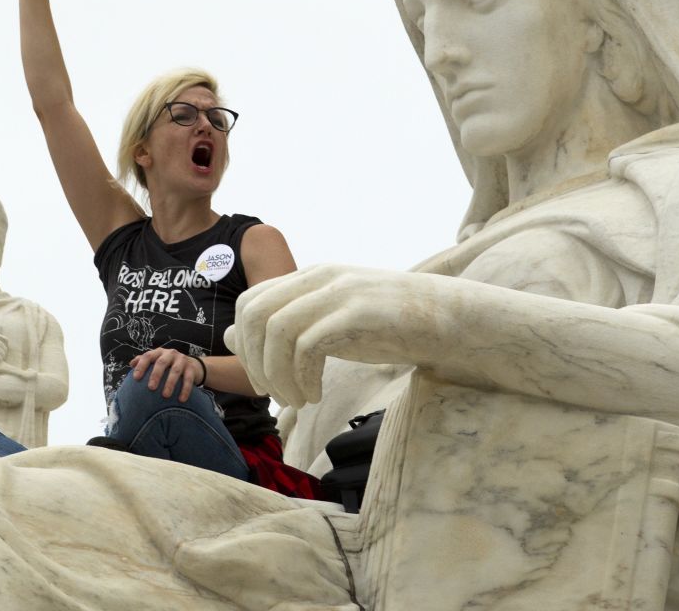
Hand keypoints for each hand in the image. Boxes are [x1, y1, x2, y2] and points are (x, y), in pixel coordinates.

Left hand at [130, 348, 203, 402]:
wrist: (192, 365)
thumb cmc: (169, 365)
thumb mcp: (157, 361)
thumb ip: (144, 361)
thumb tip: (131, 364)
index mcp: (159, 352)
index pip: (148, 356)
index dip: (141, 366)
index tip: (136, 378)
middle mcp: (170, 354)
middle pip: (161, 363)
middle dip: (156, 375)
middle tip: (151, 388)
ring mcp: (182, 360)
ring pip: (175, 371)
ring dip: (170, 383)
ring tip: (165, 396)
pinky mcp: (191, 368)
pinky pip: (188, 379)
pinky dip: (185, 389)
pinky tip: (181, 399)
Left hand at [226, 264, 457, 408]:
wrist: (450, 321)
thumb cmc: (390, 325)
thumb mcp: (328, 322)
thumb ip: (283, 324)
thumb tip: (228, 334)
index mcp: (311, 277)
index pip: (251, 303)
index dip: (245, 347)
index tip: (263, 380)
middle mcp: (321, 278)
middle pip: (255, 314)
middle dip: (254, 361)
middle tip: (275, 394)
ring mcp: (340, 293)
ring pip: (277, 329)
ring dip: (277, 374)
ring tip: (296, 400)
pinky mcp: (358, 314)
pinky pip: (309, 345)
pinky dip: (302, 377)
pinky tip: (314, 396)